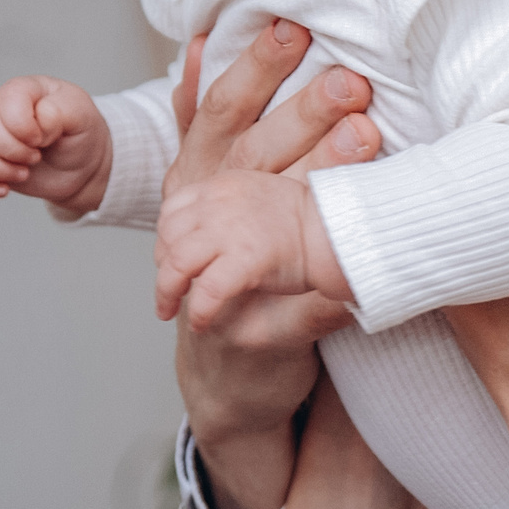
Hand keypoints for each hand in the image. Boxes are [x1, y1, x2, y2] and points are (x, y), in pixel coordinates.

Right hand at [0, 75, 113, 211]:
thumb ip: (61, 111)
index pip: (7, 99)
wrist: (81, 168)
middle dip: (10, 149)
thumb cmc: (80, 135)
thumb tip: (38, 118)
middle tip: (35, 159)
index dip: (22, 126)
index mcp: (25, 90)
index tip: (45, 140)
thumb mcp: (82, 117)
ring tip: (24, 174)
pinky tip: (4, 190)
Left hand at [154, 169, 346, 328]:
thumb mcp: (265, 200)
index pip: (174, 208)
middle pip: (168, 235)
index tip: (171, 259)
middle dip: (163, 266)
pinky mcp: (246, 259)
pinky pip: (207, 289)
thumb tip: (210, 224)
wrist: (345, 231)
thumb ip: (235, 209)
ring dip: (166, 291)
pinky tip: (201, 323)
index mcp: (226, 185)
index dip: (167, 238)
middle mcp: (222, 202)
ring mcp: (231, 230)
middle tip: (168, 290)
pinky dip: (199, 310)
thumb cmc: (313, 223)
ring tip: (166, 311)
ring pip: (177, 262)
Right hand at [167, 22, 377, 508]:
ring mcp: (230, 267)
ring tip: (367, 138)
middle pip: (256, 154)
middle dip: (303, 115)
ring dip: (320, 178)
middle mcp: (209, 216)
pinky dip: (327, 300)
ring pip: (279, 216)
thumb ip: (210, 121)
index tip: (293, 27)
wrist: (226, 357)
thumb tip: (204, 40)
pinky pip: (299, 307)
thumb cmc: (236, 255)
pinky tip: (351, 283)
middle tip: (351, 81)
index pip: (225, 110)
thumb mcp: (215, 184)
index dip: (255, 69)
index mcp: (200, 176)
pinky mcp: (258, 323)